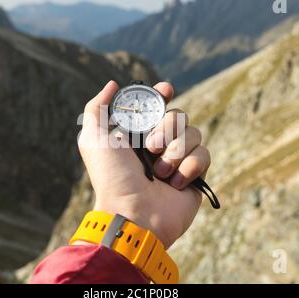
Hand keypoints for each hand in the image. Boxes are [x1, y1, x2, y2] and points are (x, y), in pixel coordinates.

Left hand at [78, 81, 210, 247]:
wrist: (133, 212)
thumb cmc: (112, 176)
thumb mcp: (94, 139)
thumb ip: (97, 108)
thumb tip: (113, 85)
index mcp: (138, 134)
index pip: (157, 105)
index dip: (162, 94)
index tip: (165, 90)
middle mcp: (159, 144)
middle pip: (178, 115)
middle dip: (165, 129)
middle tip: (150, 148)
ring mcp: (178, 159)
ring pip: (194, 133)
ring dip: (176, 151)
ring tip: (159, 172)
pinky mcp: (195, 175)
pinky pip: (204, 154)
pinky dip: (189, 167)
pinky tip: (175, 183)